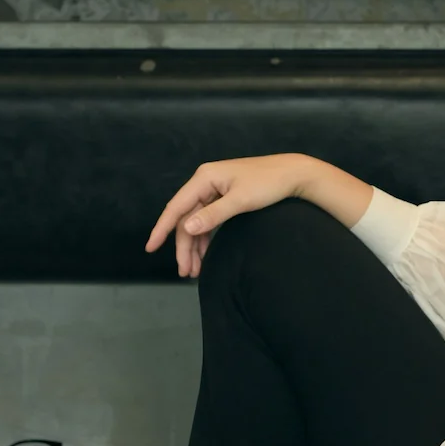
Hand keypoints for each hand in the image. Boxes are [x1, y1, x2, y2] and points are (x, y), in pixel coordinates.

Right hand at [145, 153, 317, 278]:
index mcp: (205, 178)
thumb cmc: (269, 183)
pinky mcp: (224, 196)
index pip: (176, 207)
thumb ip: (213, 215)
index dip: (161, 229)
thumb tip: (186, 228)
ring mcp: (214, 189)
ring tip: (194, 271)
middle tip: (185, 272)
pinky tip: (204, 255)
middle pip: (186, 218)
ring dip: (194, 245)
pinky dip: (205, 238)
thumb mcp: (241, 201)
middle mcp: (205, 181)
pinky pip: (208, 219)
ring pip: (196, 221)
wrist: (294, 174)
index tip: (150, 247)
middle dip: (184, 246)